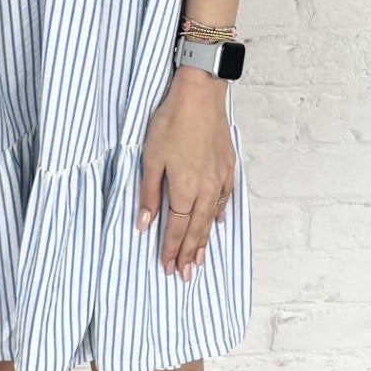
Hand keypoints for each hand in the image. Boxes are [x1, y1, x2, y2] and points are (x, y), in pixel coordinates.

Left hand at [134, 68, 235, 281]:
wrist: (201, 94)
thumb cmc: (172, 122)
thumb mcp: (151, 156)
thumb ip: (148, 193)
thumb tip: (143, 224)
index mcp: (185, 189)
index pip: (176, 228)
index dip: (171, 249)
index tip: (168, 268)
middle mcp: (206, 190)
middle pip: (196, 229)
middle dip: (189, 254)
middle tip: (185, 275)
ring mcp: (219, 178)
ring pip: (211, 218)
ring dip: (204, 240)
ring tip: (200, 259)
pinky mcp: (227, 166)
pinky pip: (224, 198)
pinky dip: (219, 214)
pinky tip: (217, 220)